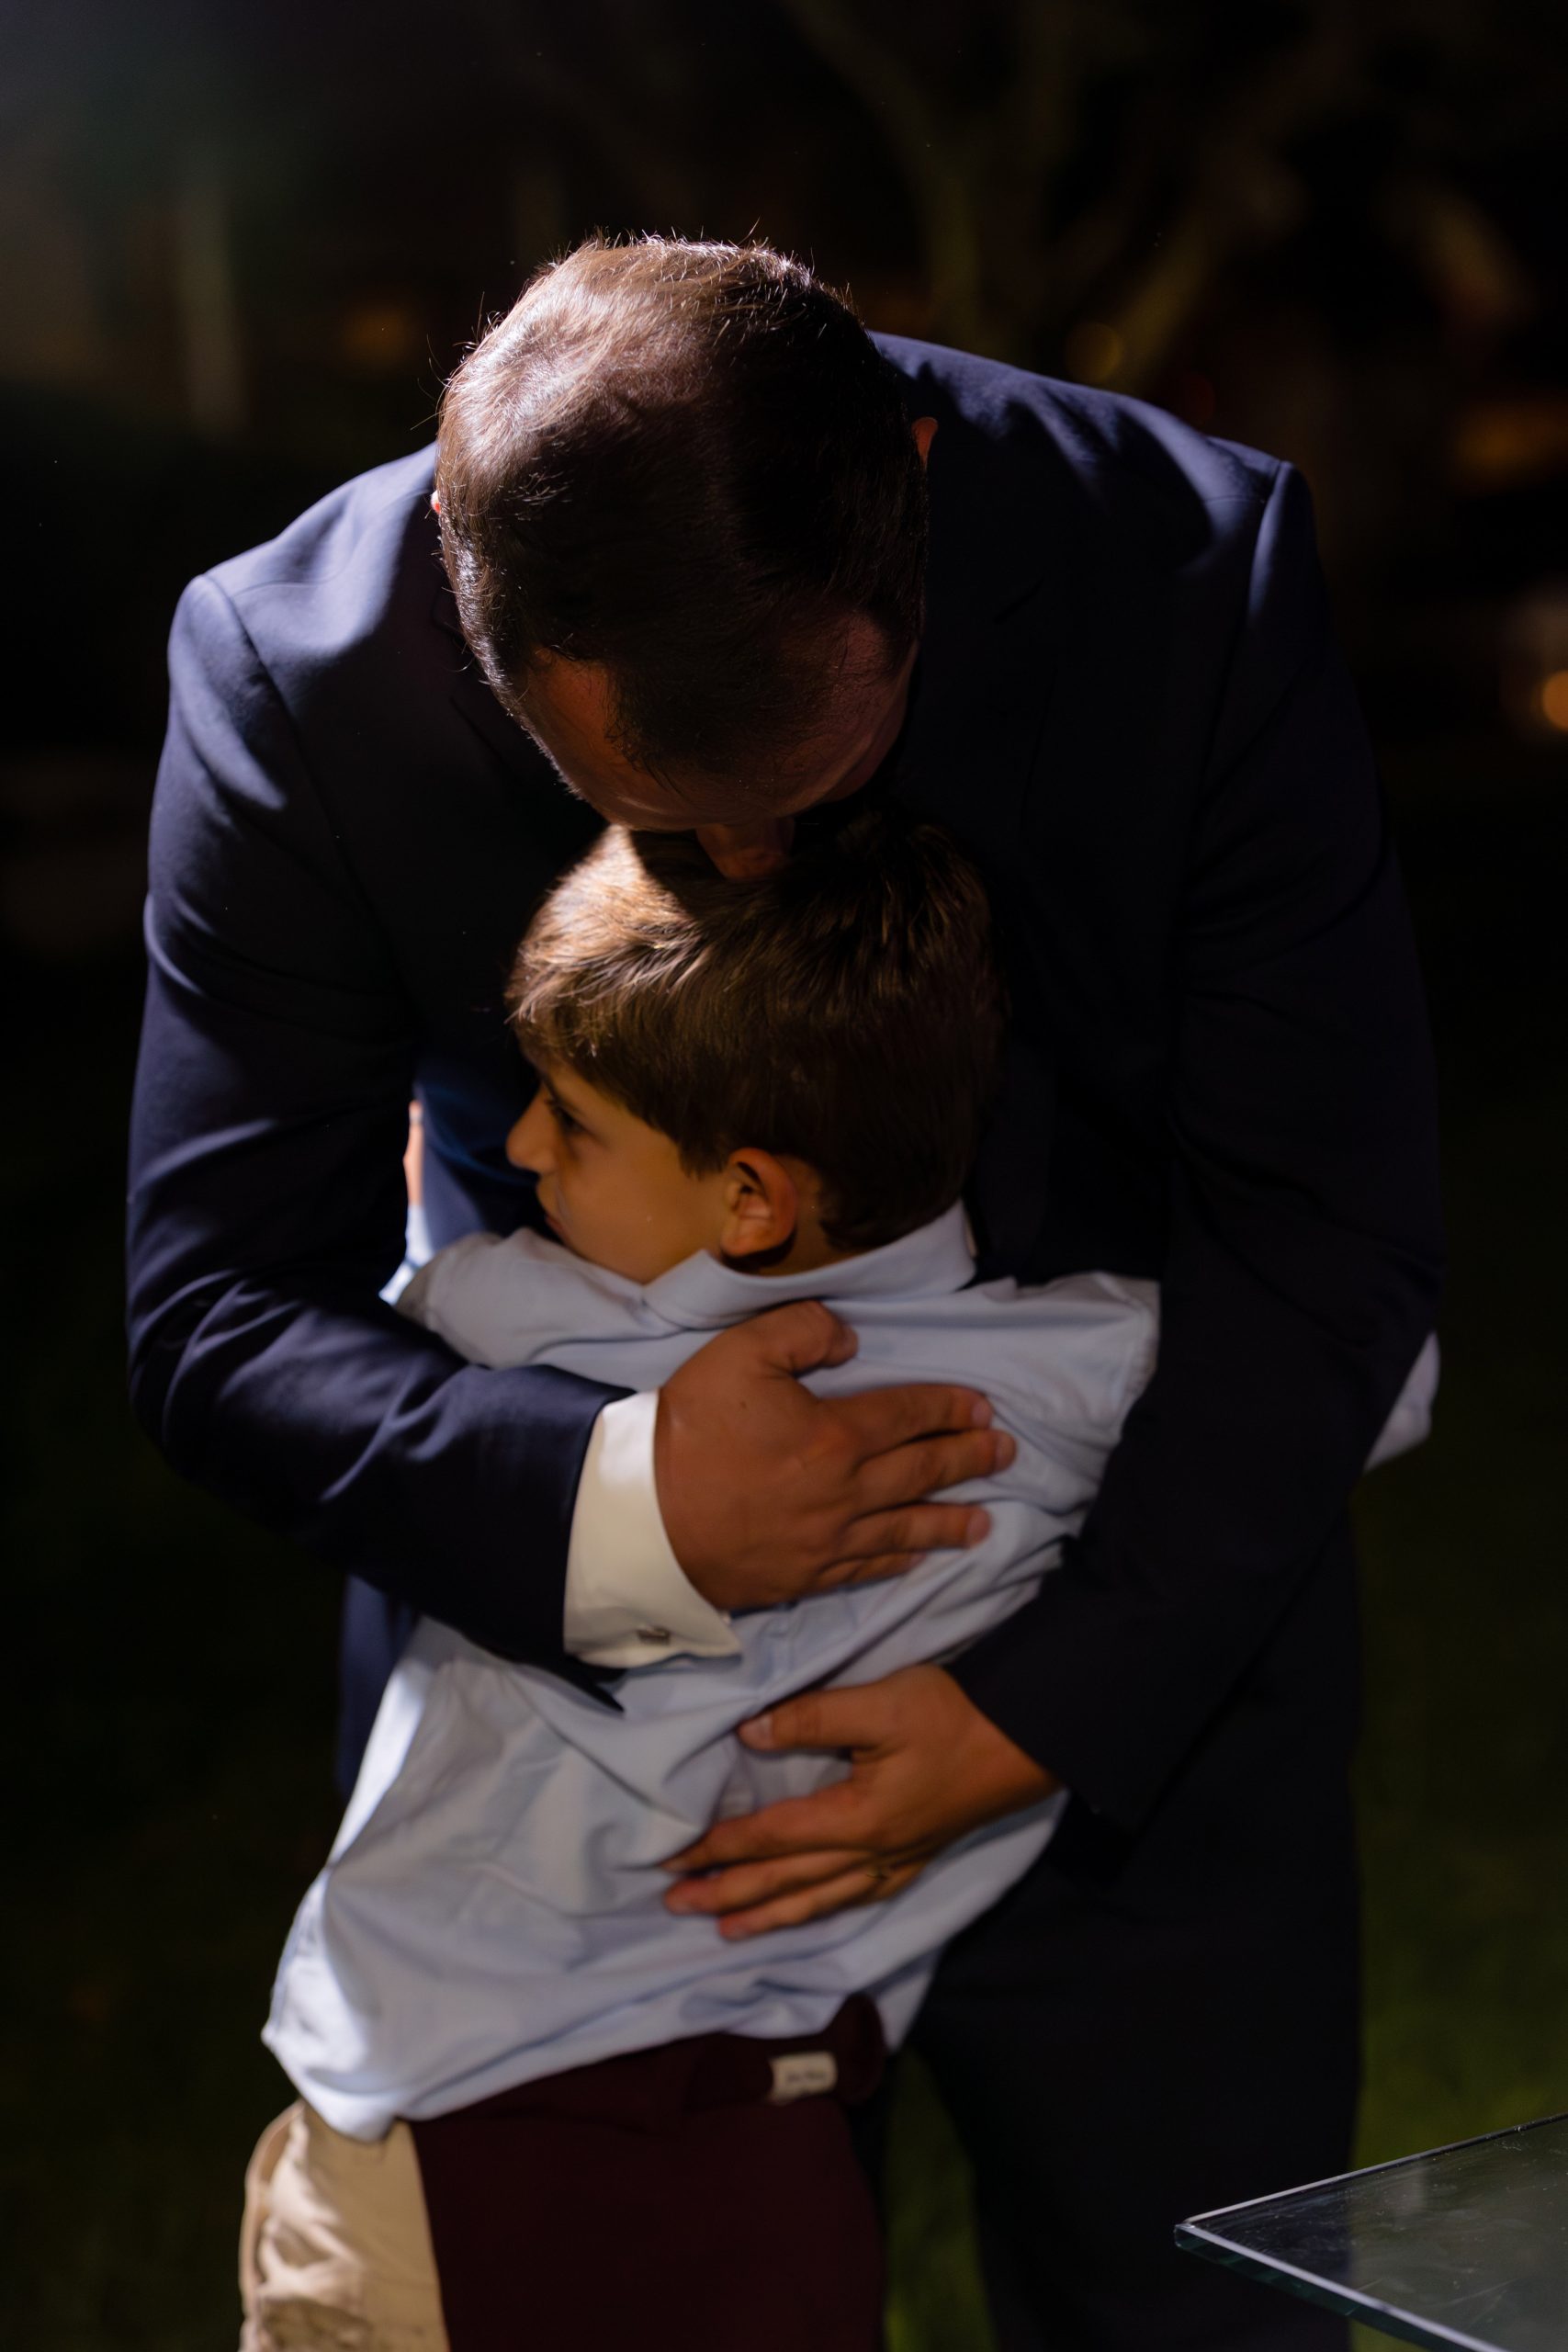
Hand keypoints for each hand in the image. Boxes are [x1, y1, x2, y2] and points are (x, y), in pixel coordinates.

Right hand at [654, 1303, 1012, 1612]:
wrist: (642, 1519)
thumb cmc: (689, 1429)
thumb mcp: (740, 1352)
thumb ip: (803, 1331)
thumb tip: (851, 1341)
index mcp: (835, 1435)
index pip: (909, 1415)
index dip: (950, 1408)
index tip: (983, 1407)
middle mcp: (845, 1493)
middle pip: (921, 1473)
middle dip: (968, 1461)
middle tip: (1005, 1455)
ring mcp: (826, 1541)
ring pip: (904, 1529)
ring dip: (950, 1521)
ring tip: (985, 1522)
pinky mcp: (802, 1576)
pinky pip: (865, 1570)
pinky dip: (898, 1563)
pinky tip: (918, 1559)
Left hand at [662, 1664, 1058, 1936]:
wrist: (1025, 1739)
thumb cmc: (953, 1716)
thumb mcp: (879, 1704)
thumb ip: (811, 1718)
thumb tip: (749, 1734)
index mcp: (854, 1820)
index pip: (769, 1838)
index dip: (718, 1848)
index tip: (672, 1860)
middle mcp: (869, 1854)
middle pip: (785, 1881)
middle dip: (728, 1893)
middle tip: (675, 1907)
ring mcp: (895, 1862)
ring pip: (818, 1900)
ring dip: (768, 1915)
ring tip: (727, 1930)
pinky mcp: (916, 1857)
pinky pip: (856, 1898)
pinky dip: (821, 1911)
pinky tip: (810, 1912)